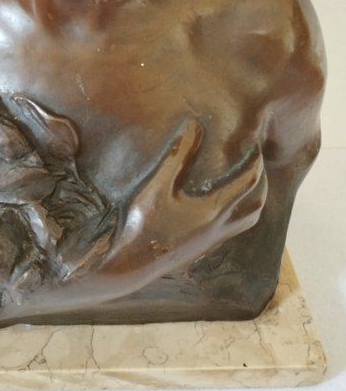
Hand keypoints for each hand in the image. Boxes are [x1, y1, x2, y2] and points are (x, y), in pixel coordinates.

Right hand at [106, 118, 266, 273]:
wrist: (129, 265)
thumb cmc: (143, 222)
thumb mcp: (158, 184)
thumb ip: (178, 155)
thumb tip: (194, 125)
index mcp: (214, 210)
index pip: (248, 181)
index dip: (254, 161)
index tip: (252, 145)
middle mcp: (219, 228)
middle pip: (255, 205)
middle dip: (260, 184)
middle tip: (253, 165)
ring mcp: (211, 242)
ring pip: (245, 221)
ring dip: (250, 202)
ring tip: (241, 185)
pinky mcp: (200, 251)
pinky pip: (230, 231)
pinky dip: (234, 216)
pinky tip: (217, 207)